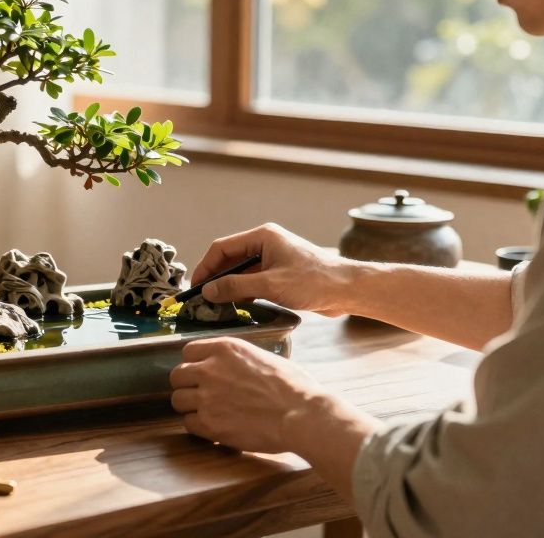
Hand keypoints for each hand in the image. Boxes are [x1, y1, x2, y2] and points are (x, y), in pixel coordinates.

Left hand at [170, 337, 324, 452]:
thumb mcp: (263, 357)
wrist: (301, 414)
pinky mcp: (210, 424)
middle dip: (187, 386)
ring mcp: (207, 397)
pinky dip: (198, 426)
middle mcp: (210, 369)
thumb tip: (230, 368)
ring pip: (178, 400)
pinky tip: (214, 427)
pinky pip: (188, 423)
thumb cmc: (293, 386)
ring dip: (190, 407)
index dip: (193, 364)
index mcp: (225, 349)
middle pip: (177, 376)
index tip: (200, 373)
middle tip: (201, 395)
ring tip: (207, 412)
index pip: (188, 352)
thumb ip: (237, 360)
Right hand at [192, 223, 360, 315]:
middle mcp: (266, 244)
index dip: (205, 267)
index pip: (222, 248)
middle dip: (216, 278)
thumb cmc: (314, 281)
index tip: (196, 287)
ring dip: (229, 287)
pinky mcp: (281, 274)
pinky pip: (254, 281)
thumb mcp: (270, 285)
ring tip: (217, 306)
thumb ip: (236, 286)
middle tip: (203, 299)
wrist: (348, 290)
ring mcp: (274, 259)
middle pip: (230, 259)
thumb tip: (208, 290)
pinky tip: (238, 307)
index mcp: (263, 236)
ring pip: (241, 272)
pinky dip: (244, 292)